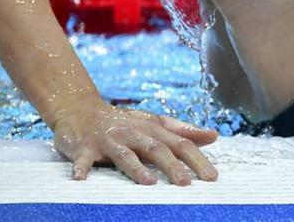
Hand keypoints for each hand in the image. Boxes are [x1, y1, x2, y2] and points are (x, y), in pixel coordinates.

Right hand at [51, 99, 218, 184]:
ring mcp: (109, 140)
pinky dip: (81, 167)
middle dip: (172, 166)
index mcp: (153, 130)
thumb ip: (183, 131)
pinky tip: (80, 178)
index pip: (180, 144)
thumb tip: (213, 136)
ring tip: (149, 183)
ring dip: (136, 169)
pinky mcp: (84, 147)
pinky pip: (82, 159)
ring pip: (125, 154)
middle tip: (186, 184)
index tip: (212, 177)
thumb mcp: (154, 124)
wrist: (81, 109)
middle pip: (157, 149)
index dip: (197, 159)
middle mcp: (134, 133)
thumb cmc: (124, 122)